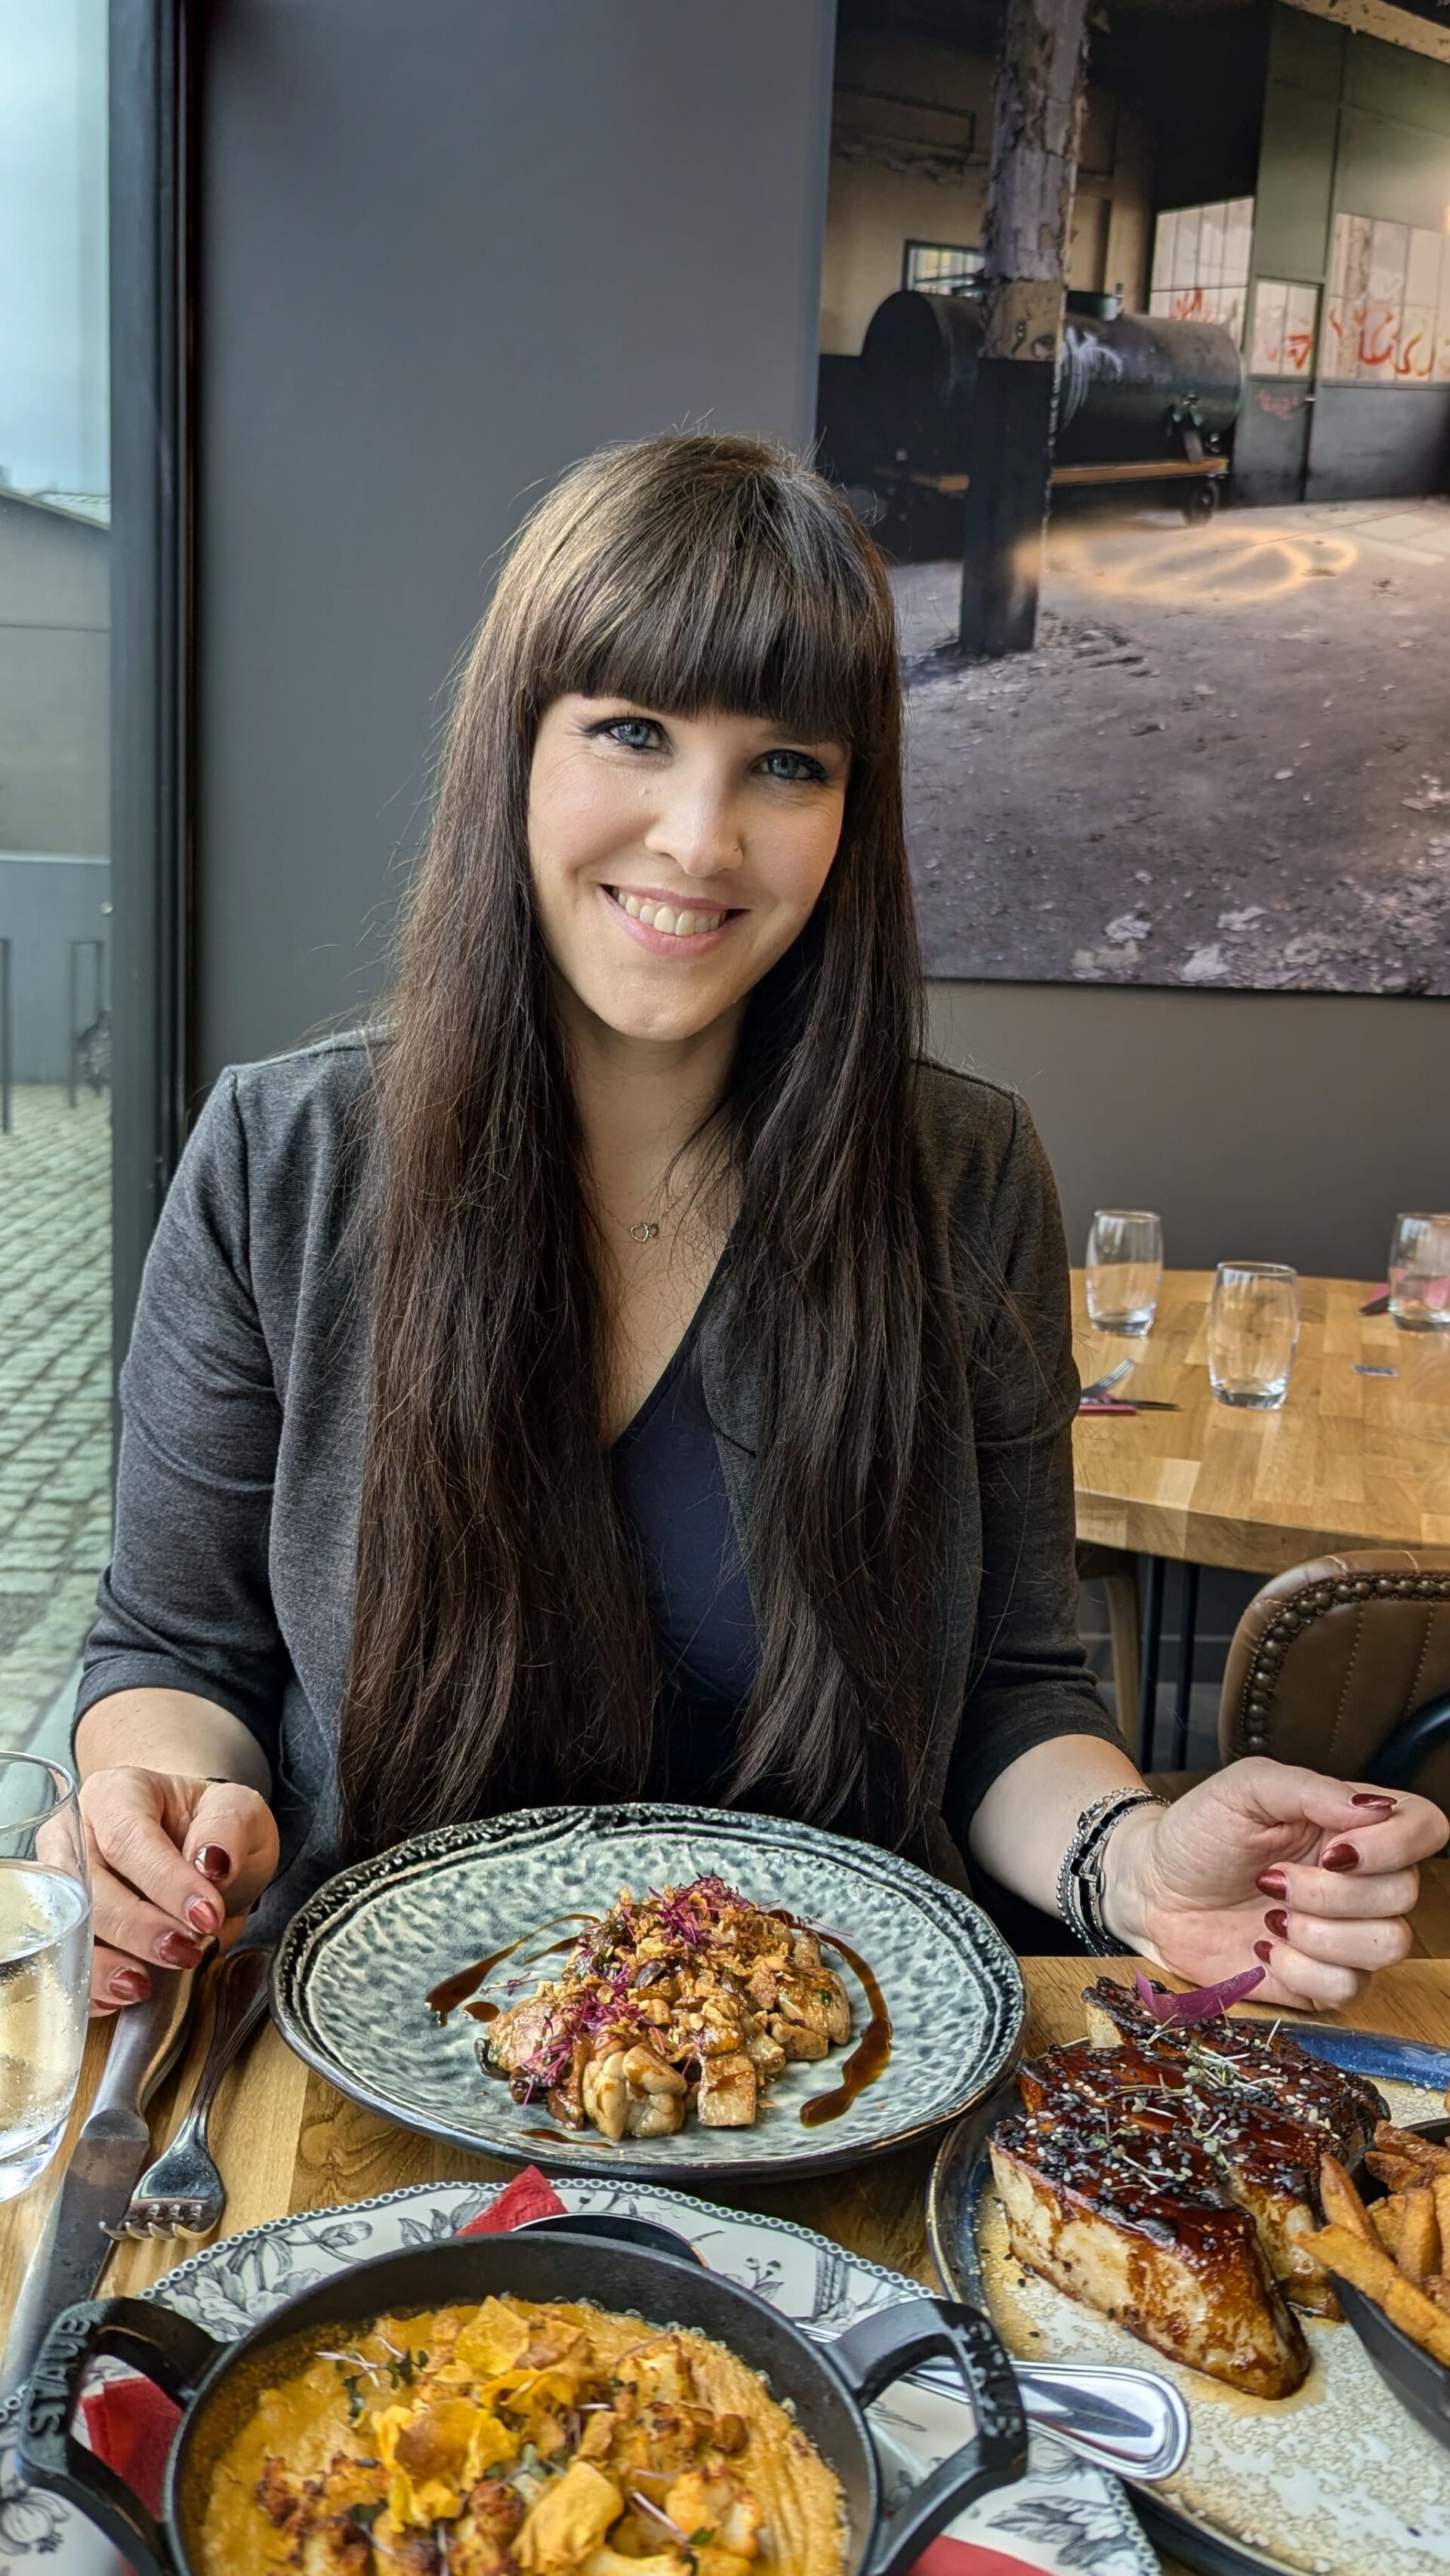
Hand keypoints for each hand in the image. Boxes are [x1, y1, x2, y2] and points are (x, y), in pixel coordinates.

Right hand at [72, 1767, 278, 2014]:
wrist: (198, 1852)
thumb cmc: (212, 1828)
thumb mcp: (241, 1813)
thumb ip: (229, 1828)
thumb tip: (211, 1862)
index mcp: (118, 1792)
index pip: (129, 1838)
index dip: (165, 1882)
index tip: (206, 1917)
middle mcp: (75, 1832)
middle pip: (89, 1886)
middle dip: (137, 1928)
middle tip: (185, 1952)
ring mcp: (60, 1882)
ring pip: (65, 1927)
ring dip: (105, 1964)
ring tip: (145, 1984)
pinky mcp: (59, 1927)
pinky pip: (60, 1962)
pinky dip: (89, 1985)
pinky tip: (122, 1994)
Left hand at [1103, 1756, 1448, 2009]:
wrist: (1152, 1889)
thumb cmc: (1198, 1832)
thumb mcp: (1245, 1788)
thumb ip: (1309, 1788)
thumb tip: (1372, 1808)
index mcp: (1351, 1824)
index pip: (1425, 1826)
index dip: (1395, 1844)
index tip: (1332, 1849)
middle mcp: (1360, 1879)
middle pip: (1404, 1893)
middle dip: (1331, 1891)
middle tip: (1272, 1879)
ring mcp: (1345, 1933)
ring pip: (1387, 1945)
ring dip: (1320, 1933)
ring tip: (1271, 1914)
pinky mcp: (1322, 1980)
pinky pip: (1347, 1988)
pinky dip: (1300, 1971)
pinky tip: (1264, 1947)